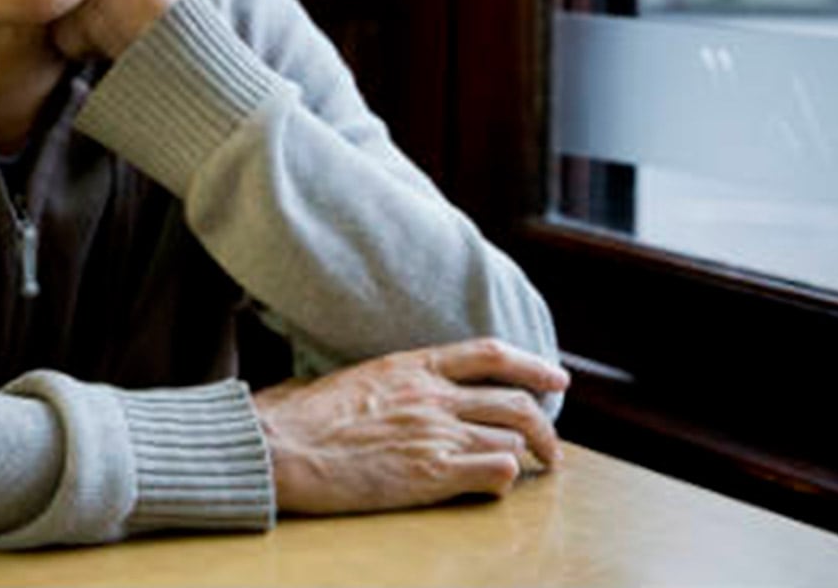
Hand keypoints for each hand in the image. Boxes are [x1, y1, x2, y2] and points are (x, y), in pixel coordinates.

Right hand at [251, 339, 570, 514]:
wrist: (279, 448)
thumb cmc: (299, 417)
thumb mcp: (350, 379)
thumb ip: (384, 381)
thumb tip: (383, 388)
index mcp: (411, 366)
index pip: (490, 354)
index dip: (533, 365)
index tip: (557, 378)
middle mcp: (432, 396)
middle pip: (516, 403)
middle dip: (545, 427)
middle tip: (552, 448)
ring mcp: (435, 434)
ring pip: (512, 439)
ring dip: (526, 457)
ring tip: (528, 473)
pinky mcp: (431, 473)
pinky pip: (496, 470)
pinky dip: (506, 478)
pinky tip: (496, 483)